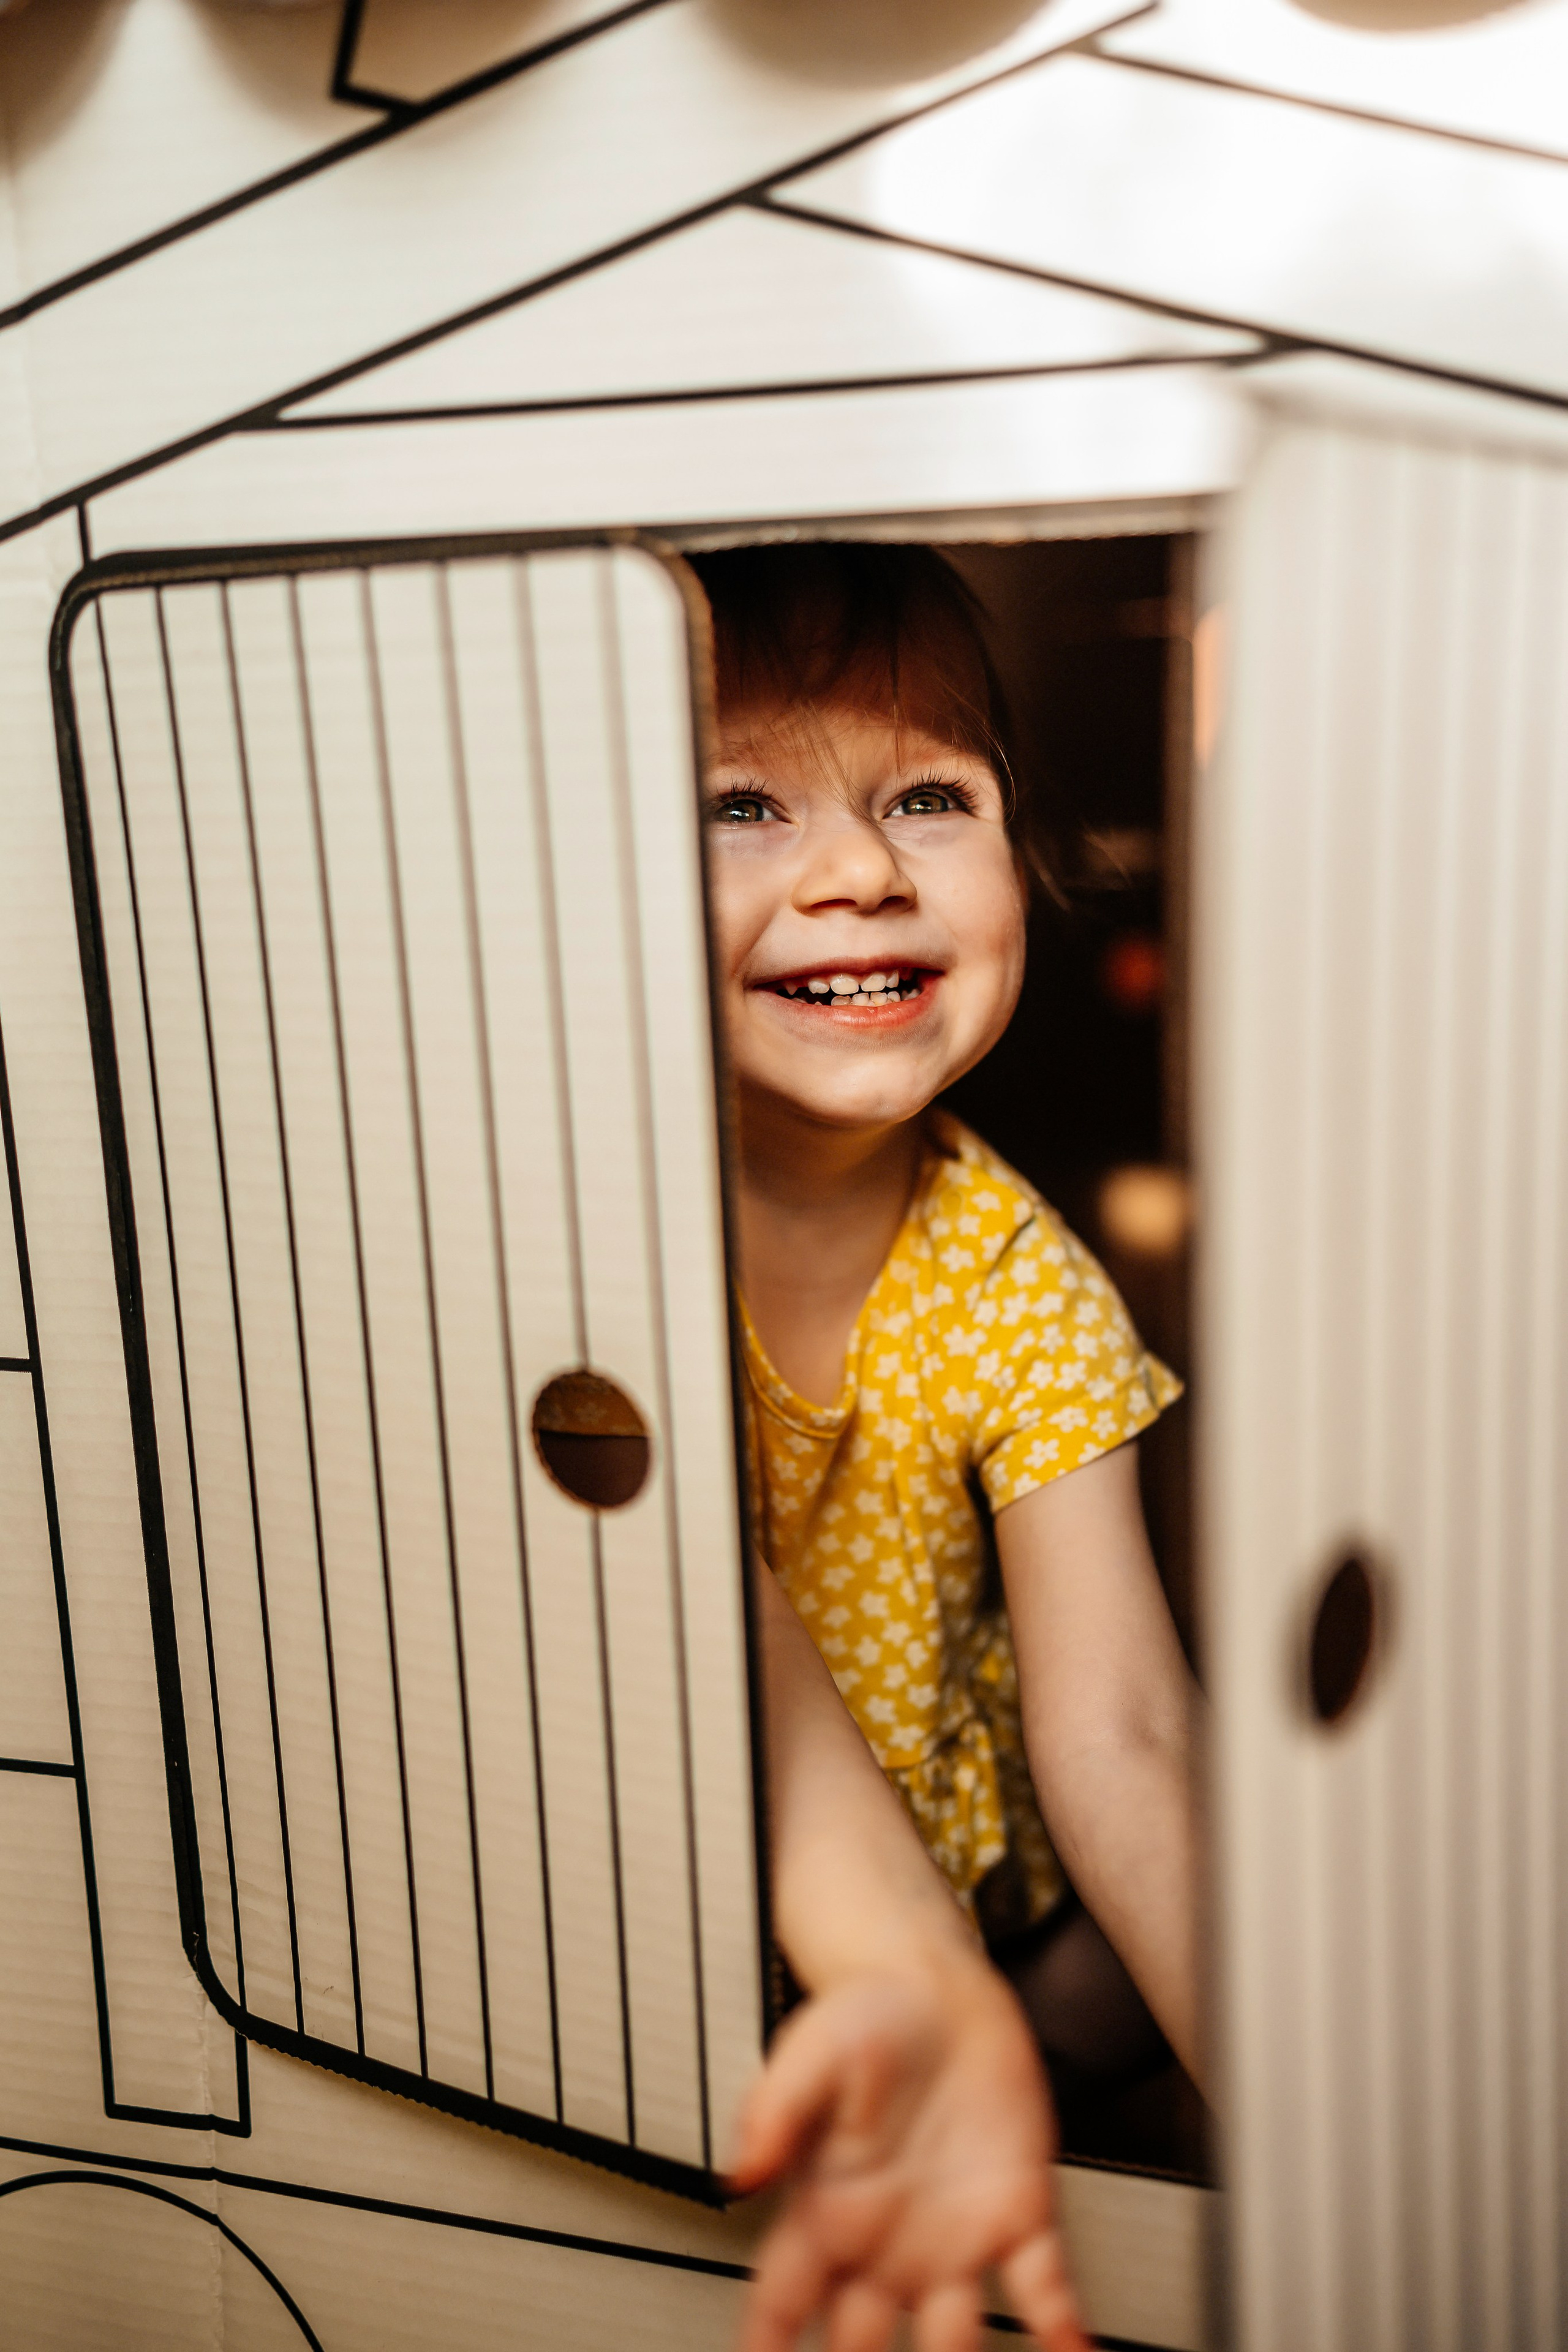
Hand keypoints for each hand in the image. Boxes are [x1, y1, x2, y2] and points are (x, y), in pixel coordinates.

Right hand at [728, 1954, 1091, 2351]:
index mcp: (826, 2211)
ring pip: (955, 2340)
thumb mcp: (810, 2052)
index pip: (782, 2302)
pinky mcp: (1017, 2213)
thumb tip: (740, 2173)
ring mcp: (953, 2238)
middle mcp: (886, 2244)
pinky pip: (1043, 2288)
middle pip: (863, 2346)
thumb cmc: (868, 2016)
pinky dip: (1062, 2330)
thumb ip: (773, 2110)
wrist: (940, 1986)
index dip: (767, 2349)